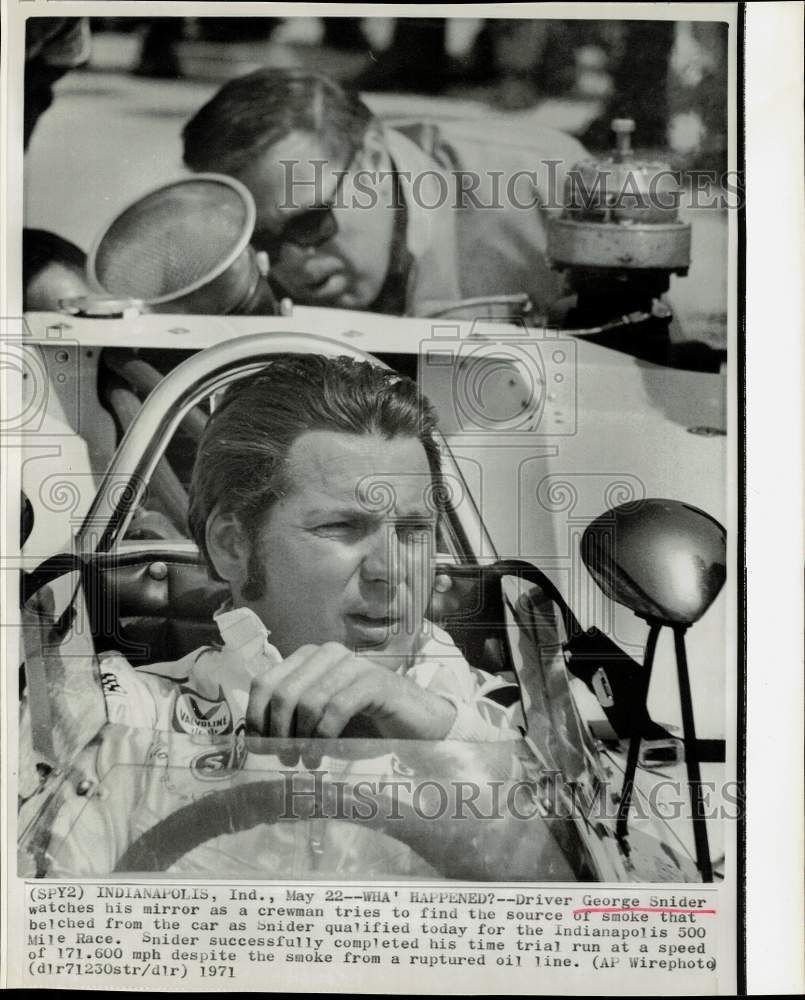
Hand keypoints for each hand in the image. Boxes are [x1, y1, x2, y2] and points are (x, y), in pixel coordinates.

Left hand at [245, 642, 456, 739]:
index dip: (256, 717)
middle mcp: (327, 654)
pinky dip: (325, 736)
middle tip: (285, 759)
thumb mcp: (318, 722)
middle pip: (283, 692)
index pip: (265, 682)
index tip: (260, 748)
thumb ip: (289, 721)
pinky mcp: (375, 681)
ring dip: (302, 738)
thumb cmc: (364, 725)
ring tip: (306, 761)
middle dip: (278, 732)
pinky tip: (325, 753)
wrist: (415, 725)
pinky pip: (337, 708)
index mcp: (309, 658)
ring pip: (308, 700)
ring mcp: (352, 664)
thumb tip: (253, 740)